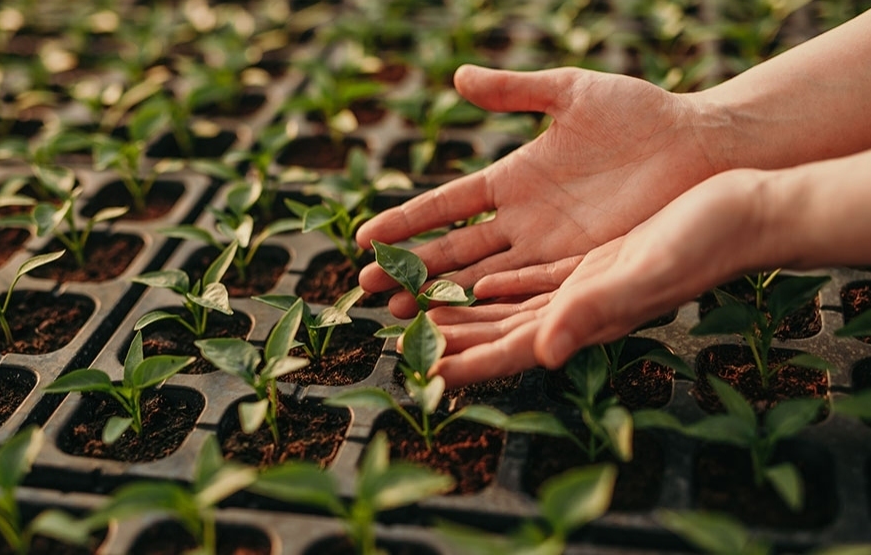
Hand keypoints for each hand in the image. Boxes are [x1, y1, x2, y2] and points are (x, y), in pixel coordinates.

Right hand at [357, 64, 724, 316]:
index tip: (364, 237)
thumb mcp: (571, 92)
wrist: (698, 144)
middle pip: (453, 250)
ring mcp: (549, 248)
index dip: (406, 221)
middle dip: (408, 269)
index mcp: (512, 177)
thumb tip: (457, 78)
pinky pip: (526, 291)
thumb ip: (514, 89)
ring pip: (482, 278)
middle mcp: (523, 220)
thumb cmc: (639, 113)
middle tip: (364, 290)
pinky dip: (491, 307)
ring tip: (397, 315)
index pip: (446, 205)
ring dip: (440, 296)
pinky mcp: (580, 266)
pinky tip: (458, 323)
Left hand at [426, 169, 775, 387]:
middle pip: (502, 335)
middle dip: (452, 341)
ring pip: (512, 308)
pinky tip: (478, 284)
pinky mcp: (592, 260)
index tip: (425, 375)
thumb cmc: (702, 245)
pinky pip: (535, 278)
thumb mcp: (644, 273)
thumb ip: (592, 311)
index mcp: (585, 320)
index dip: (469, 364)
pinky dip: (502, 284)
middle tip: (402, 347)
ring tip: (422, 316)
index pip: (514, 352)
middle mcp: (579, 310)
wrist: (740, 213)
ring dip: (467, 313)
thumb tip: (544, 353)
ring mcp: (584, 286)